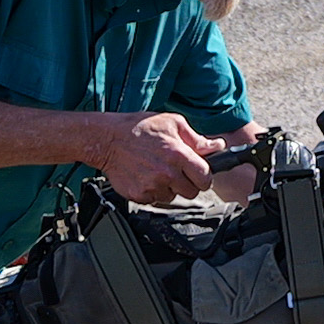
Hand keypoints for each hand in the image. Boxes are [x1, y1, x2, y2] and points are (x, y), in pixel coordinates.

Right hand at [104, 111, 241, 202]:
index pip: (205, 178)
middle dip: (188, 183)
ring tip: (158, 170)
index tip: (200, 173)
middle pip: (192, 192)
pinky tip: (147, 176)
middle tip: (178, 171)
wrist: (107, 140)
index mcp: (178, 155)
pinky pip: (155, 200)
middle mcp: (167, 173)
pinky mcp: (140, 196)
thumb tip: (216, 146)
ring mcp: (152, 186)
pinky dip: (153, 191)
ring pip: (174, 198)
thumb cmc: (138, 128)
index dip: (205, 176)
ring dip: (170, 188)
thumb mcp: (172, 123)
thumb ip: (196, 138)